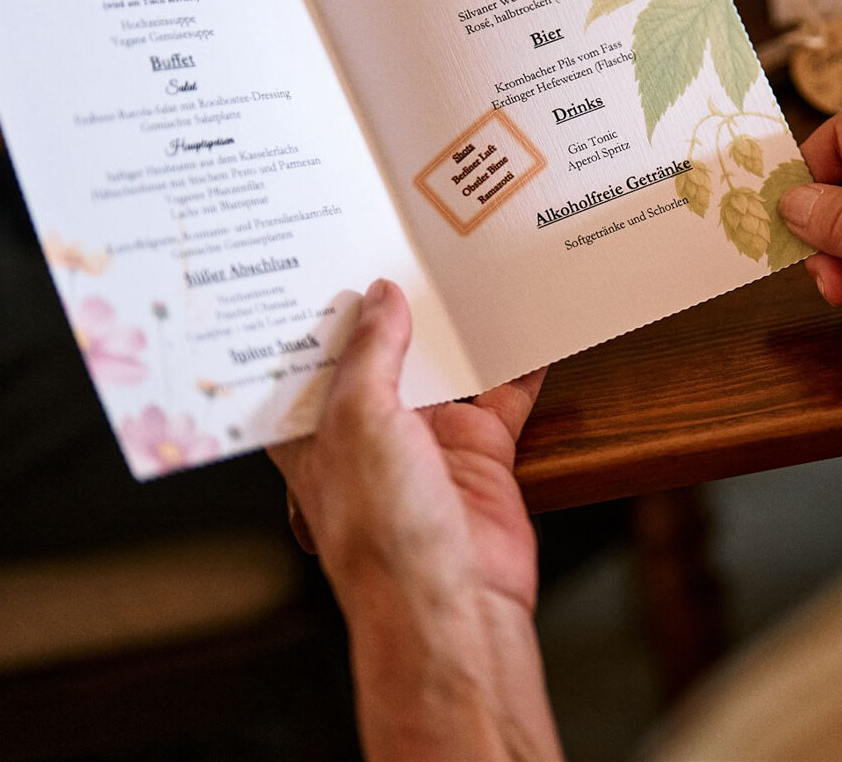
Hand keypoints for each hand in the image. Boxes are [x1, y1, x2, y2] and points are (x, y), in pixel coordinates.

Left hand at [270, 279, 560, 760]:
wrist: (455, 601)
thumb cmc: (383, 533)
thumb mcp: (359, 421)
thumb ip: (373, 353)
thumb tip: (380, 297)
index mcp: (317, 432)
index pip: (310, 363)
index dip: (316, 316)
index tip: (325, 257)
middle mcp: (369, 434)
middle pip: (382, 356)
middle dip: (392, 308)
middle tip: (406, 240)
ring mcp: (428, 442)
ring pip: (445, 366)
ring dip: (456, 326)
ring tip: (466, 264)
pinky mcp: (481, 452)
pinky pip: (506, 395)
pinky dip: (522, 362)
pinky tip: (531, 323)